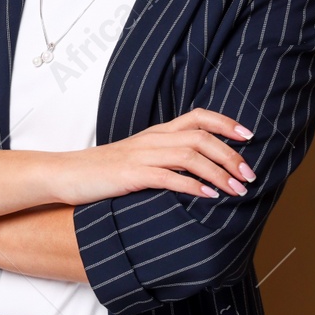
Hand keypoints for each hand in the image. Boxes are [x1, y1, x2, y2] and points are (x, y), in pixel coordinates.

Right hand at [46, 107, 256, 205]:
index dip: (226, 123)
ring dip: (219, 173)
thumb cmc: (100, 171)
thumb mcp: (136, 158)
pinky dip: (193, 185)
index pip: (197, 117)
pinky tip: (208, 196)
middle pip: (201, 137)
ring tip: (237, 190)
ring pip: (190, 155)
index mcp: (155, 133)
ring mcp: (141, 156)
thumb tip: (195, 171)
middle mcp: (151, 139)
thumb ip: (163, 159)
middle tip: (250, 175)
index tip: (248, 137)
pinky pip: (168, 176)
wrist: (64, 174)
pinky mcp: (131, 174)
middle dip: (231, 155)